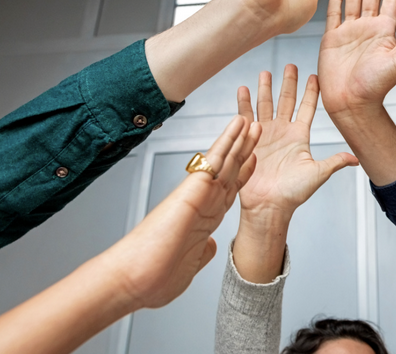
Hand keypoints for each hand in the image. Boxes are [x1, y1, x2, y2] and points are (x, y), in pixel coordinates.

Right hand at [99, 116, 260, 308]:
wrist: (133, 280)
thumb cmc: (152, 277)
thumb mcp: (191, 265)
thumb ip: (203, 253)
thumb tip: (212, 247)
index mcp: (204, 221)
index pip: (228, 191)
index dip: (242, 175)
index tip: (253, 160)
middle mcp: (202, 204)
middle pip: (229, 171)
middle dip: (244, 151)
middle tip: (256, 130)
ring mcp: (197, 194)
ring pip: (224, 160)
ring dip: (239, 140)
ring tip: (251, 120)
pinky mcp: (192, 189)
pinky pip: (214, 160)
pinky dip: (227, 141)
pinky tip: (238, 126)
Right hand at [236, 66, 358, 220]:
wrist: (269, 206)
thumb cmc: (293, 194)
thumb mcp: (318, 174)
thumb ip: (334, 161)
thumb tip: (357, 159)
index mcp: (300, 137)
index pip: (307, 108)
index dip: (311, 92)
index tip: (315, 75)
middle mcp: (283, 132)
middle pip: (286, 101)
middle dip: (288, 83)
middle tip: (290, 65)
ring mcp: (265, 135)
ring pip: (265, 105)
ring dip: (265, 88)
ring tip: (266, 71)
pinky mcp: (249, 140)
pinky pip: (246, 117)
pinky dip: (244, 103)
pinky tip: (244, 89)